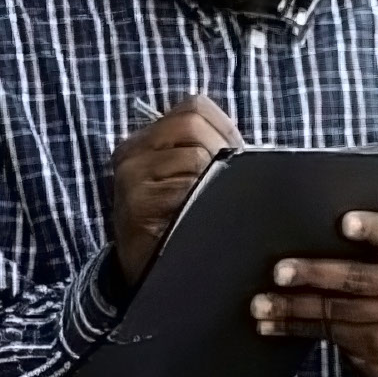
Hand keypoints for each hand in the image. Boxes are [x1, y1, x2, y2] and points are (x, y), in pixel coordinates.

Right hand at [111, 95, 243, 287]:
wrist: (151, 269)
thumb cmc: (180, 218)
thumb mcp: (189, 177)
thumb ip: (209, 149)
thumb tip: (246, 142)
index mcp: (145, 140)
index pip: (194, 107)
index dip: (224, 128)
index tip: (234, 154)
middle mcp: (131, 153)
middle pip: (193, 124)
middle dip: (222, 149)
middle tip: (225, 181)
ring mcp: (131, 178)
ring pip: (195, 155)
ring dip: (215, 178)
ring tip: (209, 201)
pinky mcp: (138, 204)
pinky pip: (188, 188)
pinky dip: (205, 200)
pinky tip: (199, 216)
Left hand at [251, 212, 377, 376]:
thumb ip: (376, 246)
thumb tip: (313, 227)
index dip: (373, 228)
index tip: (344, 223)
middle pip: (360, 279)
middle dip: (316, 274)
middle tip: (280, 271)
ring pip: (337, 311)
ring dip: (293, 307)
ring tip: (261, 303)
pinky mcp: (377, 348)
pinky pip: (329, 333)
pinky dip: (295, 327)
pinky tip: (271, 323)